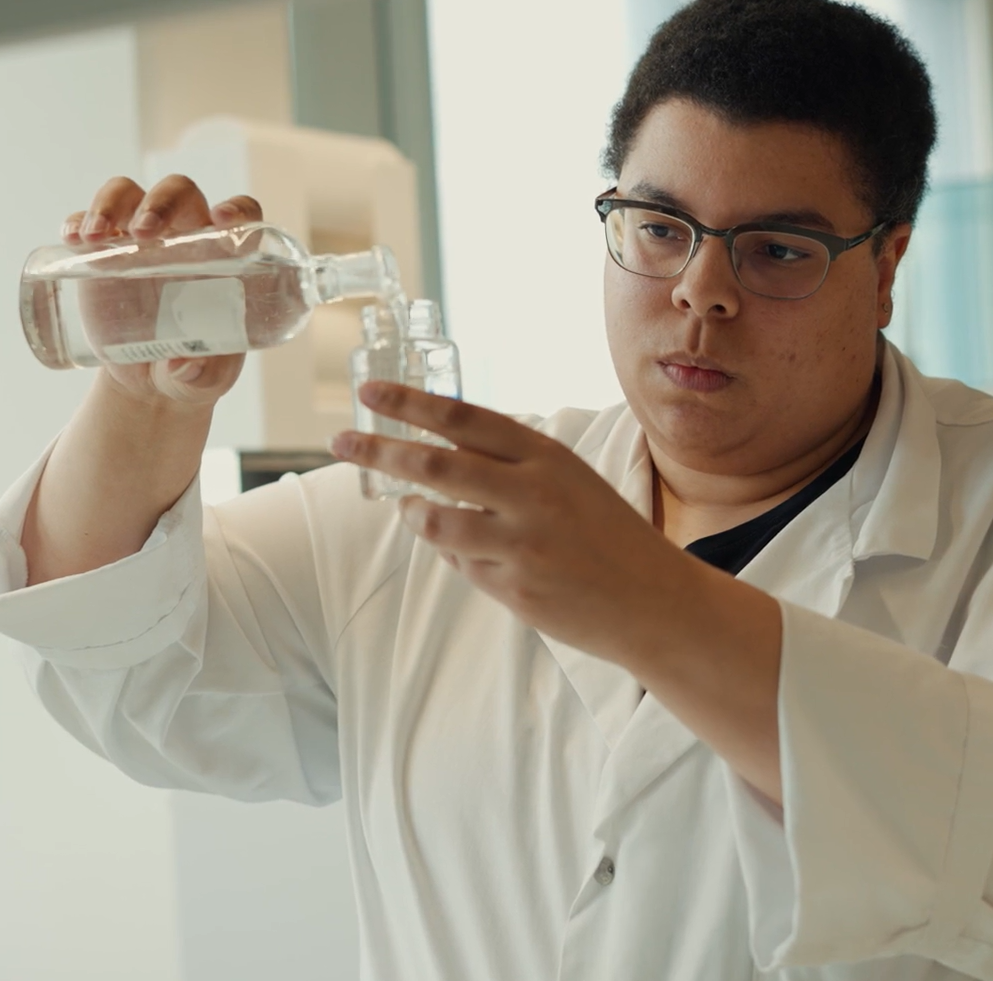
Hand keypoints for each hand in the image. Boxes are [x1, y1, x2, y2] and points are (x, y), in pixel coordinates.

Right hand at [61, 174, 262, 408]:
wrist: (149, 382)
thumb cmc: (194, 372)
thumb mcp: (205, 381)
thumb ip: (201, 375)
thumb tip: (183, 367)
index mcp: (225, 259)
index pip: (241, 216)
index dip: (236, 209)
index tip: (221, 219)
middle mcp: (185, 239)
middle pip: (178, 193)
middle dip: (160, 202)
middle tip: (143, 234)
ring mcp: (140, 240)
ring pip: (129, 194)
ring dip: (112, 203)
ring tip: (95, 236)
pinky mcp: (103, 253)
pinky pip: (88, 220)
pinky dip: (78, 220)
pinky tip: (73, 239)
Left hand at [329, 382, 727, 667]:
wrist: (652, 599)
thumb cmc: (607, 532)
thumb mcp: (569, 478)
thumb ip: (511, 464)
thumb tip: (441, 452)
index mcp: (545, 456)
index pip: (462, 418)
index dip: (410, 403)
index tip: (371, 394)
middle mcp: (530, 494)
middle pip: (434, 464)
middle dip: (379, 449)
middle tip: (340, 441)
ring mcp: (520, 544)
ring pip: (435, 521)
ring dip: (413, 513)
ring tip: (407, 510)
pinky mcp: (514, 588)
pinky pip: (461, 564)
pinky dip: (455, 553)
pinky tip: (469, 550)